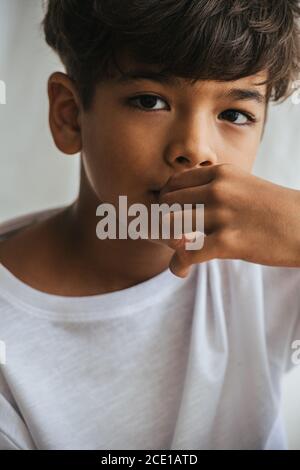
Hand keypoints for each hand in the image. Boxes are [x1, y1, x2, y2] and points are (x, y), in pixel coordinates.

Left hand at [157, 163, 299, 276]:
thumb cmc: (275, 209)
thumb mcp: (244, 185)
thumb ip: (215, 188)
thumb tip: (187, 202)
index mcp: (220, 174)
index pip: (173, 182)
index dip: (166, 202)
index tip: (170, 217)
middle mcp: (218, 189)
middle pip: (167, 203)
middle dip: (163, 222)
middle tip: (172, 238)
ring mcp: (223, 214)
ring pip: (171, 225)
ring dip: (167, 243)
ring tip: (178, 254)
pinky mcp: (229, 242)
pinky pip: (187, 253)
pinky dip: (178, 265)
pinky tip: (182, 270)